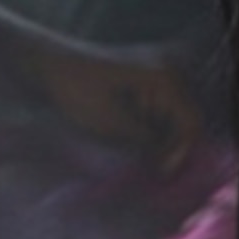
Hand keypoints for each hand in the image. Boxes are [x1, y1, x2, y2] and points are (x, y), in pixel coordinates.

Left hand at [27, 42, 203, 170]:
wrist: (47, 64)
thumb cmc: (76, 92)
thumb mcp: (113, 125)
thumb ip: (147, 145)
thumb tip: (169, 165)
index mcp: (164, 78)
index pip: (190, 123)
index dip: (180, 153)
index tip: (161, 174)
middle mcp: (167, 69)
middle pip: (185, 119)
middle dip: (170, 146)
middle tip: (151, 171)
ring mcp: (156, 70)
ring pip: (172, 115)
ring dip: (159, 137)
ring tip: (138, 155)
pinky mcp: (143, 75)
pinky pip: (158, 107)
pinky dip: (149, 125)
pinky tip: (131, 138)